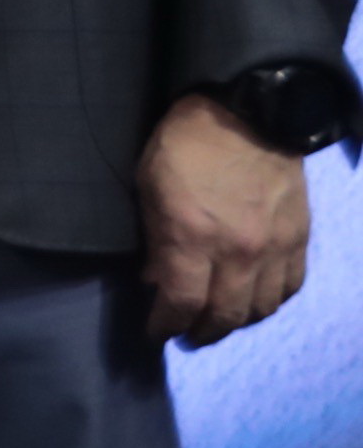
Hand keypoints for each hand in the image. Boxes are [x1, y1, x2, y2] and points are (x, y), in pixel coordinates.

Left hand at [142, 91, 312, 344]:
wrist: (248, 113)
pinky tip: (254, 300)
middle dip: (201, 332)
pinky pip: (290, 287)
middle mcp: (238, 252)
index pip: (181, 303)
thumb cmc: (185, 144)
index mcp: (193, 237)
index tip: (155, 332)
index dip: (165, 325)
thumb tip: (156, 279)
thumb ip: (155, 239)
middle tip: (187, 334)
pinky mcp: (298, 238)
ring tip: (219, 320)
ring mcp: (274, 247)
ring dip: (238, 322)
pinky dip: (271, 301)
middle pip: (224, 316)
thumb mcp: (148, 187)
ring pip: (260, 308)